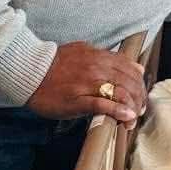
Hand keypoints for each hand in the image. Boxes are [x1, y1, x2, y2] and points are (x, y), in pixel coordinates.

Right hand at [28, 42, 146, 123]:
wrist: (30, 71)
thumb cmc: (55, 63)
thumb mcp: (84, 51)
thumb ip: (109, 58)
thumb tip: (134, 66)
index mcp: (99, 57)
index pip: (130, 69)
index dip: (140, 84)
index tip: (140, 95)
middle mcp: (97, 68)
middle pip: (129, 83)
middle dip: (139, 98)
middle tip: (139, 110)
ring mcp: (87, 84)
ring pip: (120, 94)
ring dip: (132, 108)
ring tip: (133, 118)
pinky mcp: (77, 100)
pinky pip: (103, 105)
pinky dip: (118, 111)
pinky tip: (126, 117)